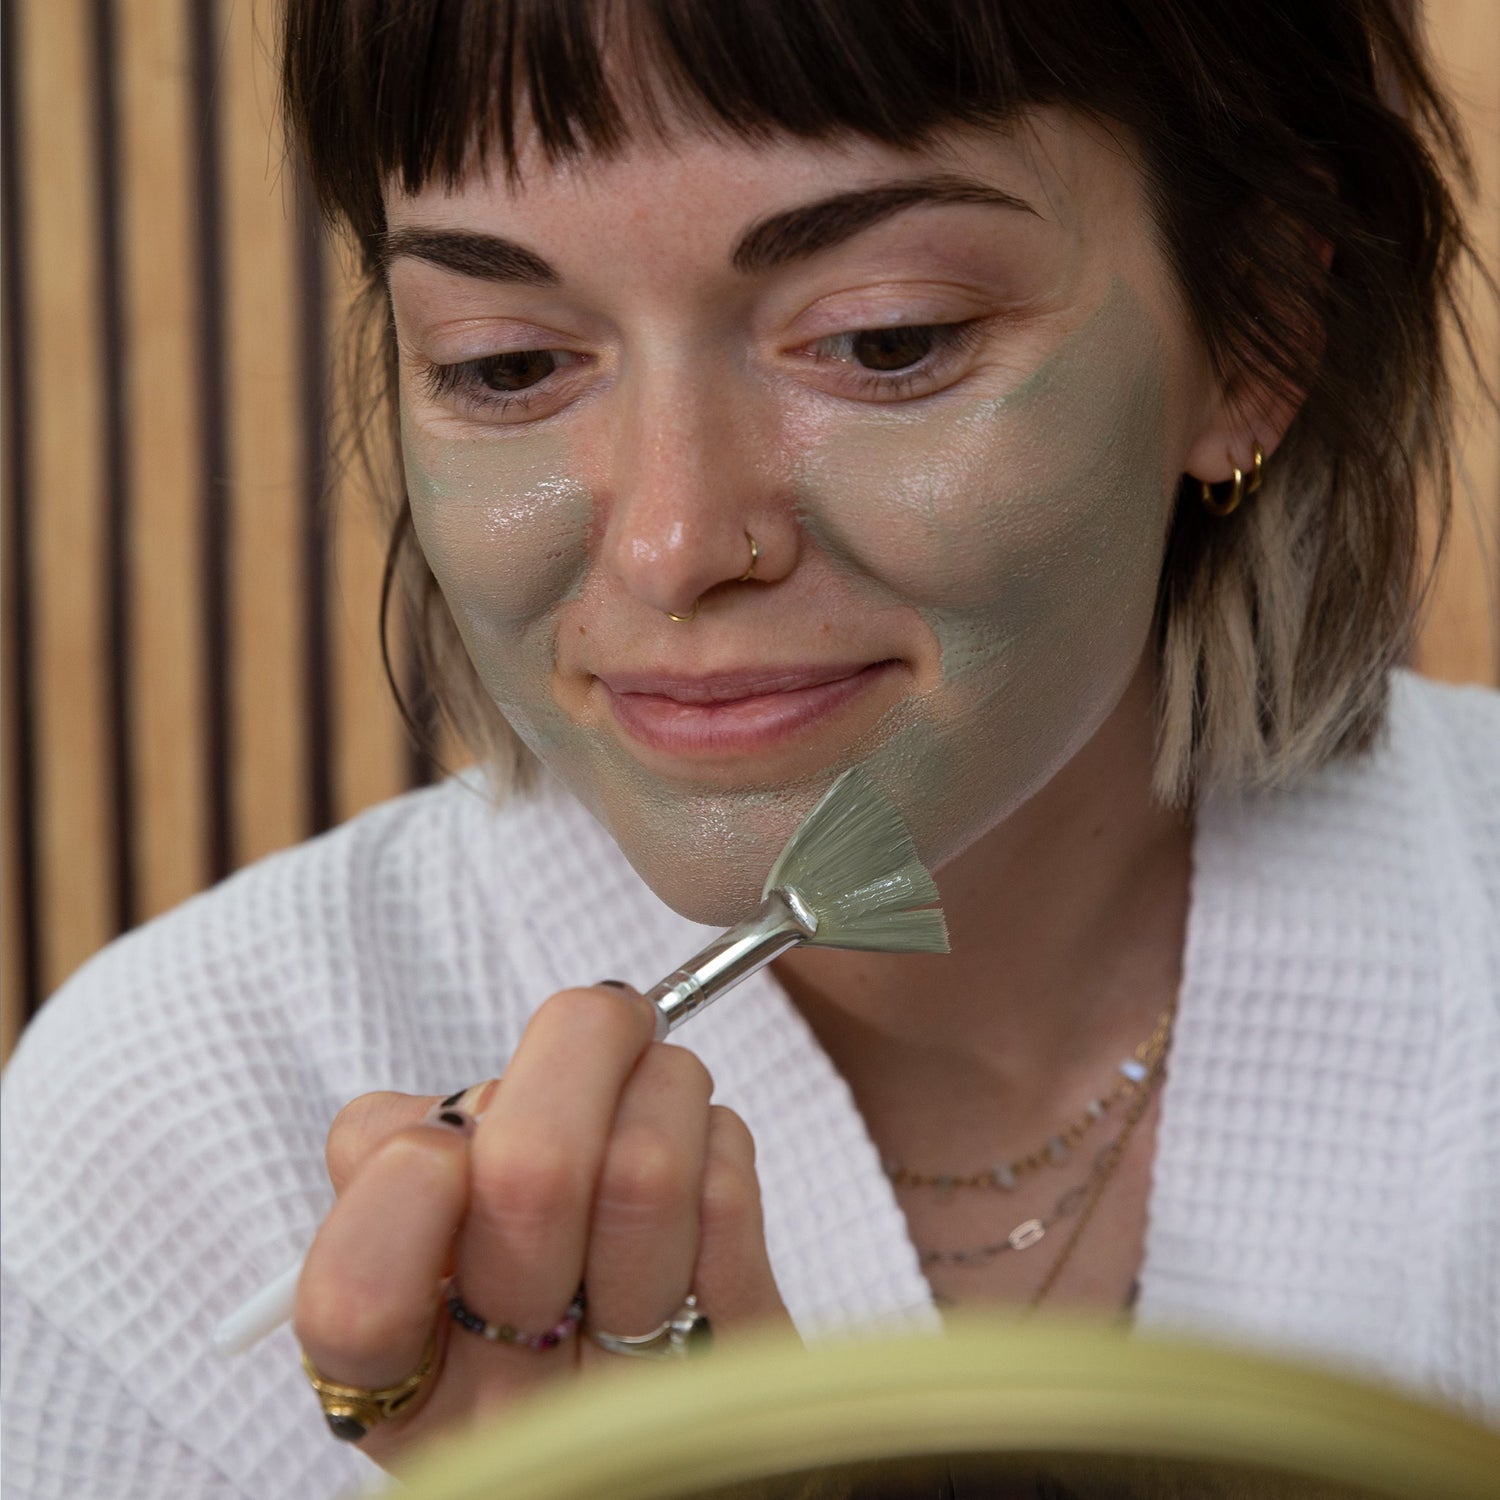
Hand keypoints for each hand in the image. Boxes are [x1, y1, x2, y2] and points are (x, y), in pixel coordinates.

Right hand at [293, 983, 794, 1466]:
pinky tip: (699, 1160)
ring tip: (658, 1088)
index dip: (403, 1181)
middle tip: (608, 1016)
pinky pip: (728, 1190)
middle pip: (530, 1178)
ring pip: (647, 1165)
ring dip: (663, 1081)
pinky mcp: (739, 1359)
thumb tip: (483, 1094)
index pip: (356, 1296)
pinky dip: (717, 1137)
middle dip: (578, 1050)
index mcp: (402, 1382)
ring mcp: (635, 1395)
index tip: (444, 1136)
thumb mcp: (420, 1244)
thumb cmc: (518, 1296)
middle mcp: (510, 1409)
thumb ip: (404, 1160)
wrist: (663, 1415)